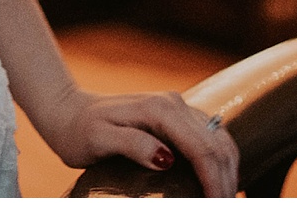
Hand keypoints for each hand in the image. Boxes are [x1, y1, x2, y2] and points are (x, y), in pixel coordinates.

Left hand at [35, 87, 239, 196]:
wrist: (67, 111)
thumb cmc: (78, 130)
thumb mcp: (98, 139)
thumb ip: (133, 144)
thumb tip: (166, 158)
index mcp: (160, 109)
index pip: (202, 147)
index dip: (214, 180)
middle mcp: (174, 104)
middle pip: (217, 144)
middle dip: (227, 179)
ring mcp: (177, 108)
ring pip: (219, 139)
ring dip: (228, 169)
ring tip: (226, 197)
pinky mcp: (175, 117)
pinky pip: (209, 137)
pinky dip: (220, 159)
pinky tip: (220, 179)